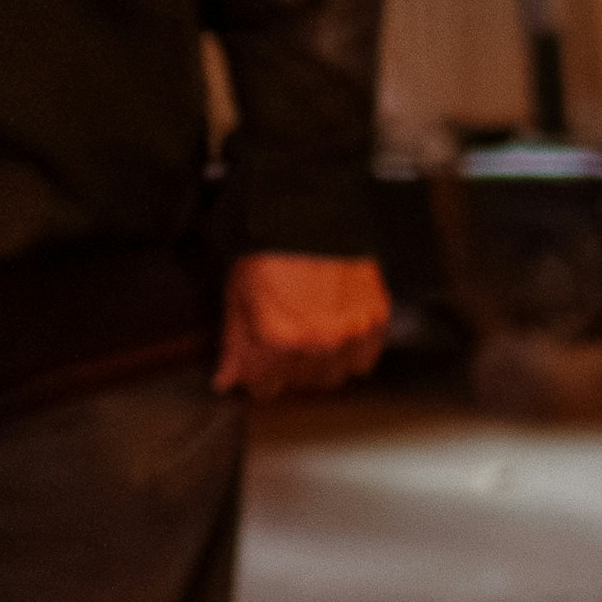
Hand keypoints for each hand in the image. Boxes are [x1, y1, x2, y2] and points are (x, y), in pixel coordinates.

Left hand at [219, 254, 394, 401]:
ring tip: (307, 339)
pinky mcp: (374, 322)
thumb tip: (227, 380)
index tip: (255, 365)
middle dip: (284, 369)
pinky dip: (347, 356)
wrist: (311, 215)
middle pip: (296, 383)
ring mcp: (349, 334)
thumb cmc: (272, 246)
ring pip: (330, 378)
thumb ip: (235, 343)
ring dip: (316, 366)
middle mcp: (316, 343)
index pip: (264, 385)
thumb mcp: (238, 293)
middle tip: (280, 344)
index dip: (255, 374)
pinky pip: (361, 361)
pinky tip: (334, 336)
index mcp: (276, 336)